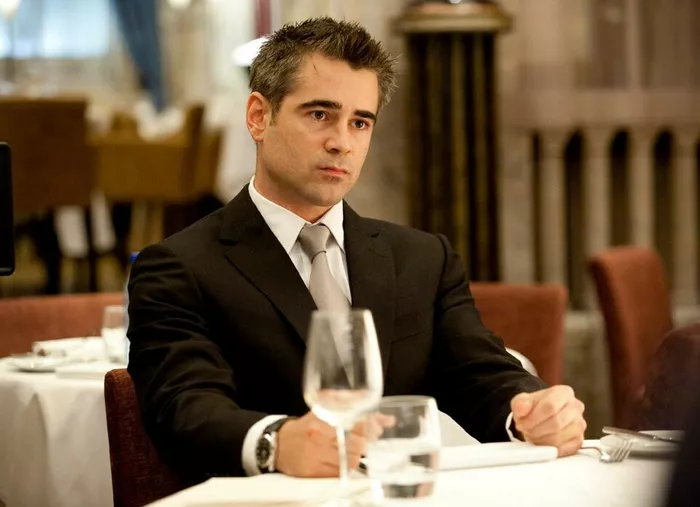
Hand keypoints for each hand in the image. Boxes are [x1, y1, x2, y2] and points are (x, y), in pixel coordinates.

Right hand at [275, 412, 389, 476]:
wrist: (281, 444)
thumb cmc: (306, 426)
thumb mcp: (324, 405)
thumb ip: (350, 402)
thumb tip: (375, 407)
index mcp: (322, 416)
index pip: (355, 421)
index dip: (370, 425)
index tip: (376, 425)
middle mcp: (318, 435)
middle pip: (356, 443)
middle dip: (367, 440)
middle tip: (369, 438)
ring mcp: (316, 455)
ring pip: (351, 459)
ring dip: (358, 454)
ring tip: (356, 448)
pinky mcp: (314, 471)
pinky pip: (340, 472)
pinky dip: (347, 466)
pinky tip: (345, 459)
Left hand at [510, 385, 586, 456]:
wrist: (541, 416)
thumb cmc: (534, 408)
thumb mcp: (522, 401)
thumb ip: (520, 403)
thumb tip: (521, 408)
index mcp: (563, 392)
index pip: (550, 406)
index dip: (533, 418)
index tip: (522, 423)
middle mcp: (576, 406)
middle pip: (556, 423)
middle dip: (536, 430)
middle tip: (527, 431)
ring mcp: (579, 424)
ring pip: (560, 437)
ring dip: (542, 440)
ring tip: (533, 436)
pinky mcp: (579, 440)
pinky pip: (565, 449)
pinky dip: (550, 449)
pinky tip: (542, 444)